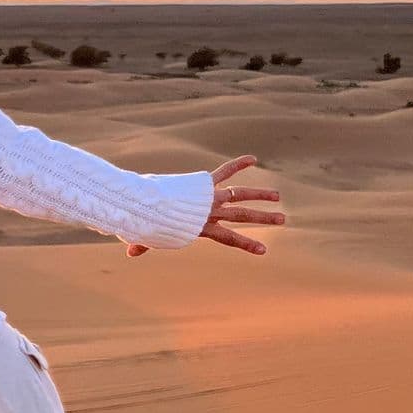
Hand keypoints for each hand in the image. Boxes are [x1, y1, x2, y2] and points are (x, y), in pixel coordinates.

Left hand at [125, 154, 282, 257]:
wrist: (147, 205)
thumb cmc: (148, 221)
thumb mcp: (150, 235)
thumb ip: (143, 244)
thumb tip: (129, 255)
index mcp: (201, 227)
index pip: (229, 238)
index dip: (246, 244)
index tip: (263, 251)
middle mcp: (210, 212)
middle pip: (242, 215)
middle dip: (263, 217)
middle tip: (283, 218)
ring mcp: (209, 197)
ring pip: (239, 195)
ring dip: (259, 194)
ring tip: (278, 195)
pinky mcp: (203, 184)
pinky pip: (224, 172)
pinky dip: (237, 164)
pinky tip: (253, 158)